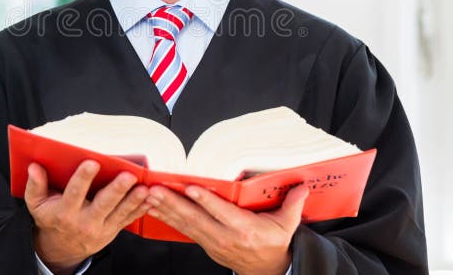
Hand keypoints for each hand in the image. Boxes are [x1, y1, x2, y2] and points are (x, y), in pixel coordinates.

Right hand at [24, 160, 150, 274]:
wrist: (62, 247)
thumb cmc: (51, 218)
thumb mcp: (37, 204)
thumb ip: (35, 185)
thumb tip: (34, 167)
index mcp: (65, 212)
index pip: (74, 193)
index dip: (83, 178)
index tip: (92, 162)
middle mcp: (84, 221)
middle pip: (103, 204)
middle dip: (116, 190)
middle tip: (127, 175)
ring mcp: (101, 227)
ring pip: (120, 213)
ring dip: (134, 200)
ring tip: (144, 187)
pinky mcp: (113, 230)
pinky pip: (129, 219)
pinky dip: (141, 208)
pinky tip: (151, 197)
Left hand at [145, 183, 307, 274]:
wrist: (267, 270)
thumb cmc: (275, 242)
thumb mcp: (288, 225)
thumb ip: (293, 204)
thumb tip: (303, 186)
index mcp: (244, 229)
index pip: (222, 213)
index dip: (206, 201)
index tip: (191, 188)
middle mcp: (225, 237)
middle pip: (196, 218)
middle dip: (173, 203)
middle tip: (155, 189)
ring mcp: (212, 242)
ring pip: (185, 224)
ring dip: (165, 209)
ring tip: (149, 195)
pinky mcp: (205, 244)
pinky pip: (183, 230)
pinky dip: (167, 218)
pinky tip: (154, 207)